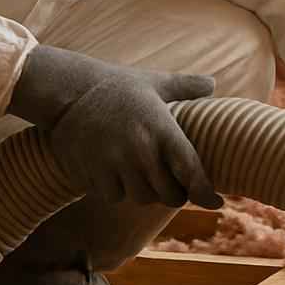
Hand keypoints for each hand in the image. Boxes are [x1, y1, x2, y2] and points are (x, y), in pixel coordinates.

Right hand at [9, 44, 222, 208]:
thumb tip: (212, 83)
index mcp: (161, 128)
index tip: (216, 202)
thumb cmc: (116, 86)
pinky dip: (117, 190)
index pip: (191, 170)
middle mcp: (140, 149)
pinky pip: (113, 196)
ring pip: (140, 198)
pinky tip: (114, 173)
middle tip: (171, 187)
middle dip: (173, 194)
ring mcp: (115, 163)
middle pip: (168, 195)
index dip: (205, 192)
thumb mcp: (153, 81)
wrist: (67, 90)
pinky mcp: (92, 173)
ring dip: (144, 192)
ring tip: (141, 176)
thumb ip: (184, 86)